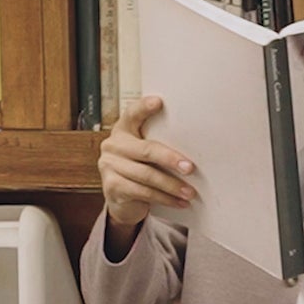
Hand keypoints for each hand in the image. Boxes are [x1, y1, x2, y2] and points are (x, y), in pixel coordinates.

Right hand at [98, 96, 193, 229]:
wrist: (123, 200)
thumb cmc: (141, 170)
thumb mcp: (147, 154)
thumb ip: (159, 144)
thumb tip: (194, 147)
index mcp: (123, 129)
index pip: (132, 113)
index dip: (144, 107)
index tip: (159, 101)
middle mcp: (113, 144)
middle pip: (146, 149)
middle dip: (171, 159)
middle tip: (190, 168)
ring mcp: (109, 166)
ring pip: (147, 175)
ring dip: (172, 185)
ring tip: (190, 192)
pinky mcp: (112, 187)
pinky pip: (143, 192)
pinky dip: (165, 198)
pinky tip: (179, 202)